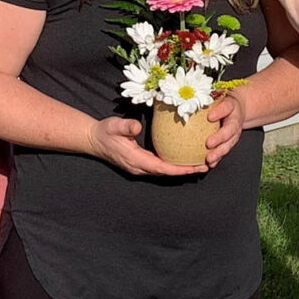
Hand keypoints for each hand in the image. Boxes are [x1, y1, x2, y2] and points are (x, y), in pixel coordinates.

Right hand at [85, 115, 204, 177]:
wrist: (93, 139)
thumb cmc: (104, 131)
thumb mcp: (113, 125)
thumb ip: (125, 126)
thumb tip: (136, 126)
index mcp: (135, 160)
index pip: (161, 167)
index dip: (179, 169)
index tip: (194, 168)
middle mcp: (139, 168)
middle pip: (167, 173)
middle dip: (185, 171)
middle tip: (205, 166)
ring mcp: (139, 168)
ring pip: (164, 172)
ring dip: (181, 170)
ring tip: (199, 165)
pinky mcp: (140, 164)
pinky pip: (160, 167)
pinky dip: (173, 165)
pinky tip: (183, 160)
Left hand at [202, 90, 248, 167]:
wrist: (238, 108)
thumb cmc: (222, 101)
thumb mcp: (217, 95)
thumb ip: (206, 97)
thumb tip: (185, 95)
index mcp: (231, 106)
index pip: (226, 107)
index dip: (219, 112)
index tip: (210, 116)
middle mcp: (235, 121)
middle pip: (230, 130)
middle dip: (220, 138)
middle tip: (209, 143)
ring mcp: (234, 133)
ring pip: (228, 144)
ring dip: (219, 152)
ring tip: (209, 159)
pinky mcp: (230, 142)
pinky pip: (224, 151)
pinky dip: (218, 159)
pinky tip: (210, 164)